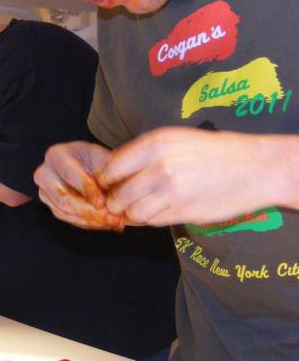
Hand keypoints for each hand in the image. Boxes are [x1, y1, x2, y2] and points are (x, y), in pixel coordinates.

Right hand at [34, 141, 124, 230]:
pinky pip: (68, 219)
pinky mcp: (51, 206)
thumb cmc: (95, 159)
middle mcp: (45, 173)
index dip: (88, 190)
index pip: (70, 175)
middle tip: (112, 218)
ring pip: (66, 212)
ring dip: (92, 220)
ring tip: (113, 222)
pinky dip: (88, 223)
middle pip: (64, 198)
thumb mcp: (103, 158)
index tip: (103, 202)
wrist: (90, 166)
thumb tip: (110, 191)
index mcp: (56, 155)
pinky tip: (104, 222)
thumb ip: (106, 171)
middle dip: (91, 211)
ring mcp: (45, 191)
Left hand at [98, 127, 286, 225]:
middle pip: (118, 195)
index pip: (111, 169)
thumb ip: (142, 153)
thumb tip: (111, 170)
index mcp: (154, 144)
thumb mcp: (174, 139)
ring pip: (133, 212)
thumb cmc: (212, 151)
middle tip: (121, 201)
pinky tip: (159, 210)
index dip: (105, 181)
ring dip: (132, 213)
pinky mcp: (182, 211)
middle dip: (116, 201)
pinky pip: (152, 221)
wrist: (254, 168)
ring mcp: (171, 191)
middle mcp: (159, 166)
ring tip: (141, 206)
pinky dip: (150, 219)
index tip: (108, 185)